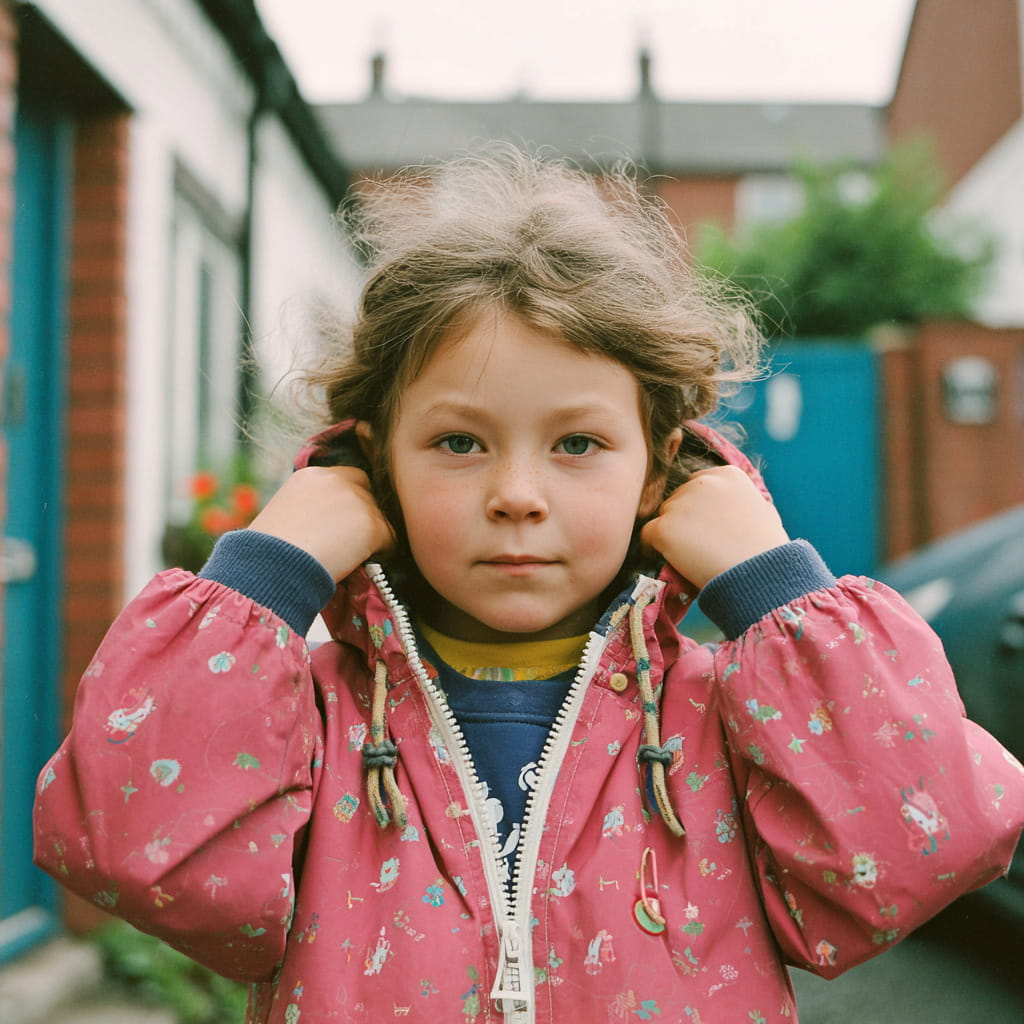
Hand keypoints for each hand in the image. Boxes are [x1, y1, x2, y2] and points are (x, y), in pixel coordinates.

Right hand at [247, 466, 395, 580]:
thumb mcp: (285, 515)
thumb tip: (331, 523)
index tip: (341, 522)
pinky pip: (390, 539)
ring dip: (370, 534)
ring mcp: (356, 501)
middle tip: (352, 539)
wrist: (270, 569)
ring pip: (379, 516)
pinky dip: (382, 552)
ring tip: (351, 556)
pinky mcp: (371, 524)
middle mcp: (335, 481)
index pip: (346, 478)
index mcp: (311, 476)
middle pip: (367, 491)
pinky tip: (362, 564)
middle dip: (364, 512)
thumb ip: (311, 507)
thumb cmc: (268, 553)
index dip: (348, 500)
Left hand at [640, 466, 789, 588]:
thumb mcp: (762, 511)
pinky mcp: (664, 527)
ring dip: (672, 533)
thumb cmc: (767, 550)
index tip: (707, 527)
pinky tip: (668, 560)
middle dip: (684, 519)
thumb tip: (730, 504)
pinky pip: (647, 534)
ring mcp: (681, 504)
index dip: (700, 508)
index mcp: (727, 474)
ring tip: (691, 555)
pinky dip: (652, 548)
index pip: (699, 484)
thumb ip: (740, 500)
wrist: (759, 575)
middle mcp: (702, 482)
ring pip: (664, 516)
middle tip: (698, 544)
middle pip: (678, 498)